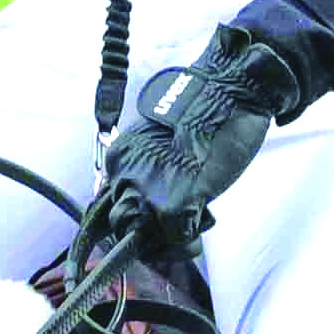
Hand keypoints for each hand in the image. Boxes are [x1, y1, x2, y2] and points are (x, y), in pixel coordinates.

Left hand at [71, 33, 300, 294]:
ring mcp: (148, 192)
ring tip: (190, 227)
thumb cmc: (207, 112)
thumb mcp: (164, 142)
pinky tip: (205, 219)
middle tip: (174, 232)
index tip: (130, 240)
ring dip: (166, 244)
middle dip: (144, 239)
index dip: (120, 228)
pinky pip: (177, 241)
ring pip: (141, 242)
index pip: (103, 209)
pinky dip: (190, 242)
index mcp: (120, 158)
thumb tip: (156, 206)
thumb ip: (151, 171)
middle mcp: (126, 176)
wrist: (231, 89)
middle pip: (119, 229)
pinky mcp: (176, 204)